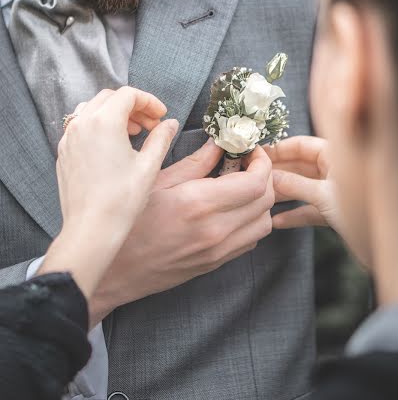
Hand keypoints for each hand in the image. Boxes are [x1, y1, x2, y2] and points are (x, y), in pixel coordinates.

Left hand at [40, 87, 178, 299]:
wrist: (91, 229)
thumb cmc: (121, 200)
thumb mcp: (149, 166)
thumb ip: (161, 138)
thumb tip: (170, 124)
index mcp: (104, 122)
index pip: (128, 95)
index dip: (149, 101)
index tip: (161, 116)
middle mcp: (82, 124)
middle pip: (109, 97)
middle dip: (133, 106)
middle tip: (150, 124)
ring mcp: (69, 138)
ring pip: (91, 109)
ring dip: (114, 113)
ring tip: (132, 133)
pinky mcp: (64, 152)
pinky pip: (80, 126)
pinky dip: (98, 126)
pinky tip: (112, 146)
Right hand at [91, 143, 273, 321]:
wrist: (112, 273)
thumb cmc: (126, 223)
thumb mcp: (154, 182)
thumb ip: (194, 162)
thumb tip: (219, 143)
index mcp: (199, 204)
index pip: (256, 182)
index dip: (261, 161)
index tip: (250, 149)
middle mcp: (215, 230)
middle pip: (266, 201)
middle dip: (264, 176)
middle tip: (245, 162)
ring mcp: (217, 251)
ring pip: (263, 223)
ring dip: (260, 200)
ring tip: (239, 184)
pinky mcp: (215, 264)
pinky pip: (250, 240)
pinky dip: (251, 221)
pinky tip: (231, 208)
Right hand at [265, 136, 370, 266]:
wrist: (384, 241)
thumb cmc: (363, 209)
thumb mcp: (324, 195)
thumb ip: (295, 185)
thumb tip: (269, 178)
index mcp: (336, 156)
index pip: (301, 145)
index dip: (279, 150)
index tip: (259, 155)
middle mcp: (334, 171)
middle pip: (298, 166)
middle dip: (277, 173)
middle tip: (254, 178)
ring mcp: (333, 191)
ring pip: (301, 188)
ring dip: (282, 194)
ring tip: (261, 199)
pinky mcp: (333, 212)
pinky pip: (308, 209)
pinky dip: (293, 214)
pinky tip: (277, 221)